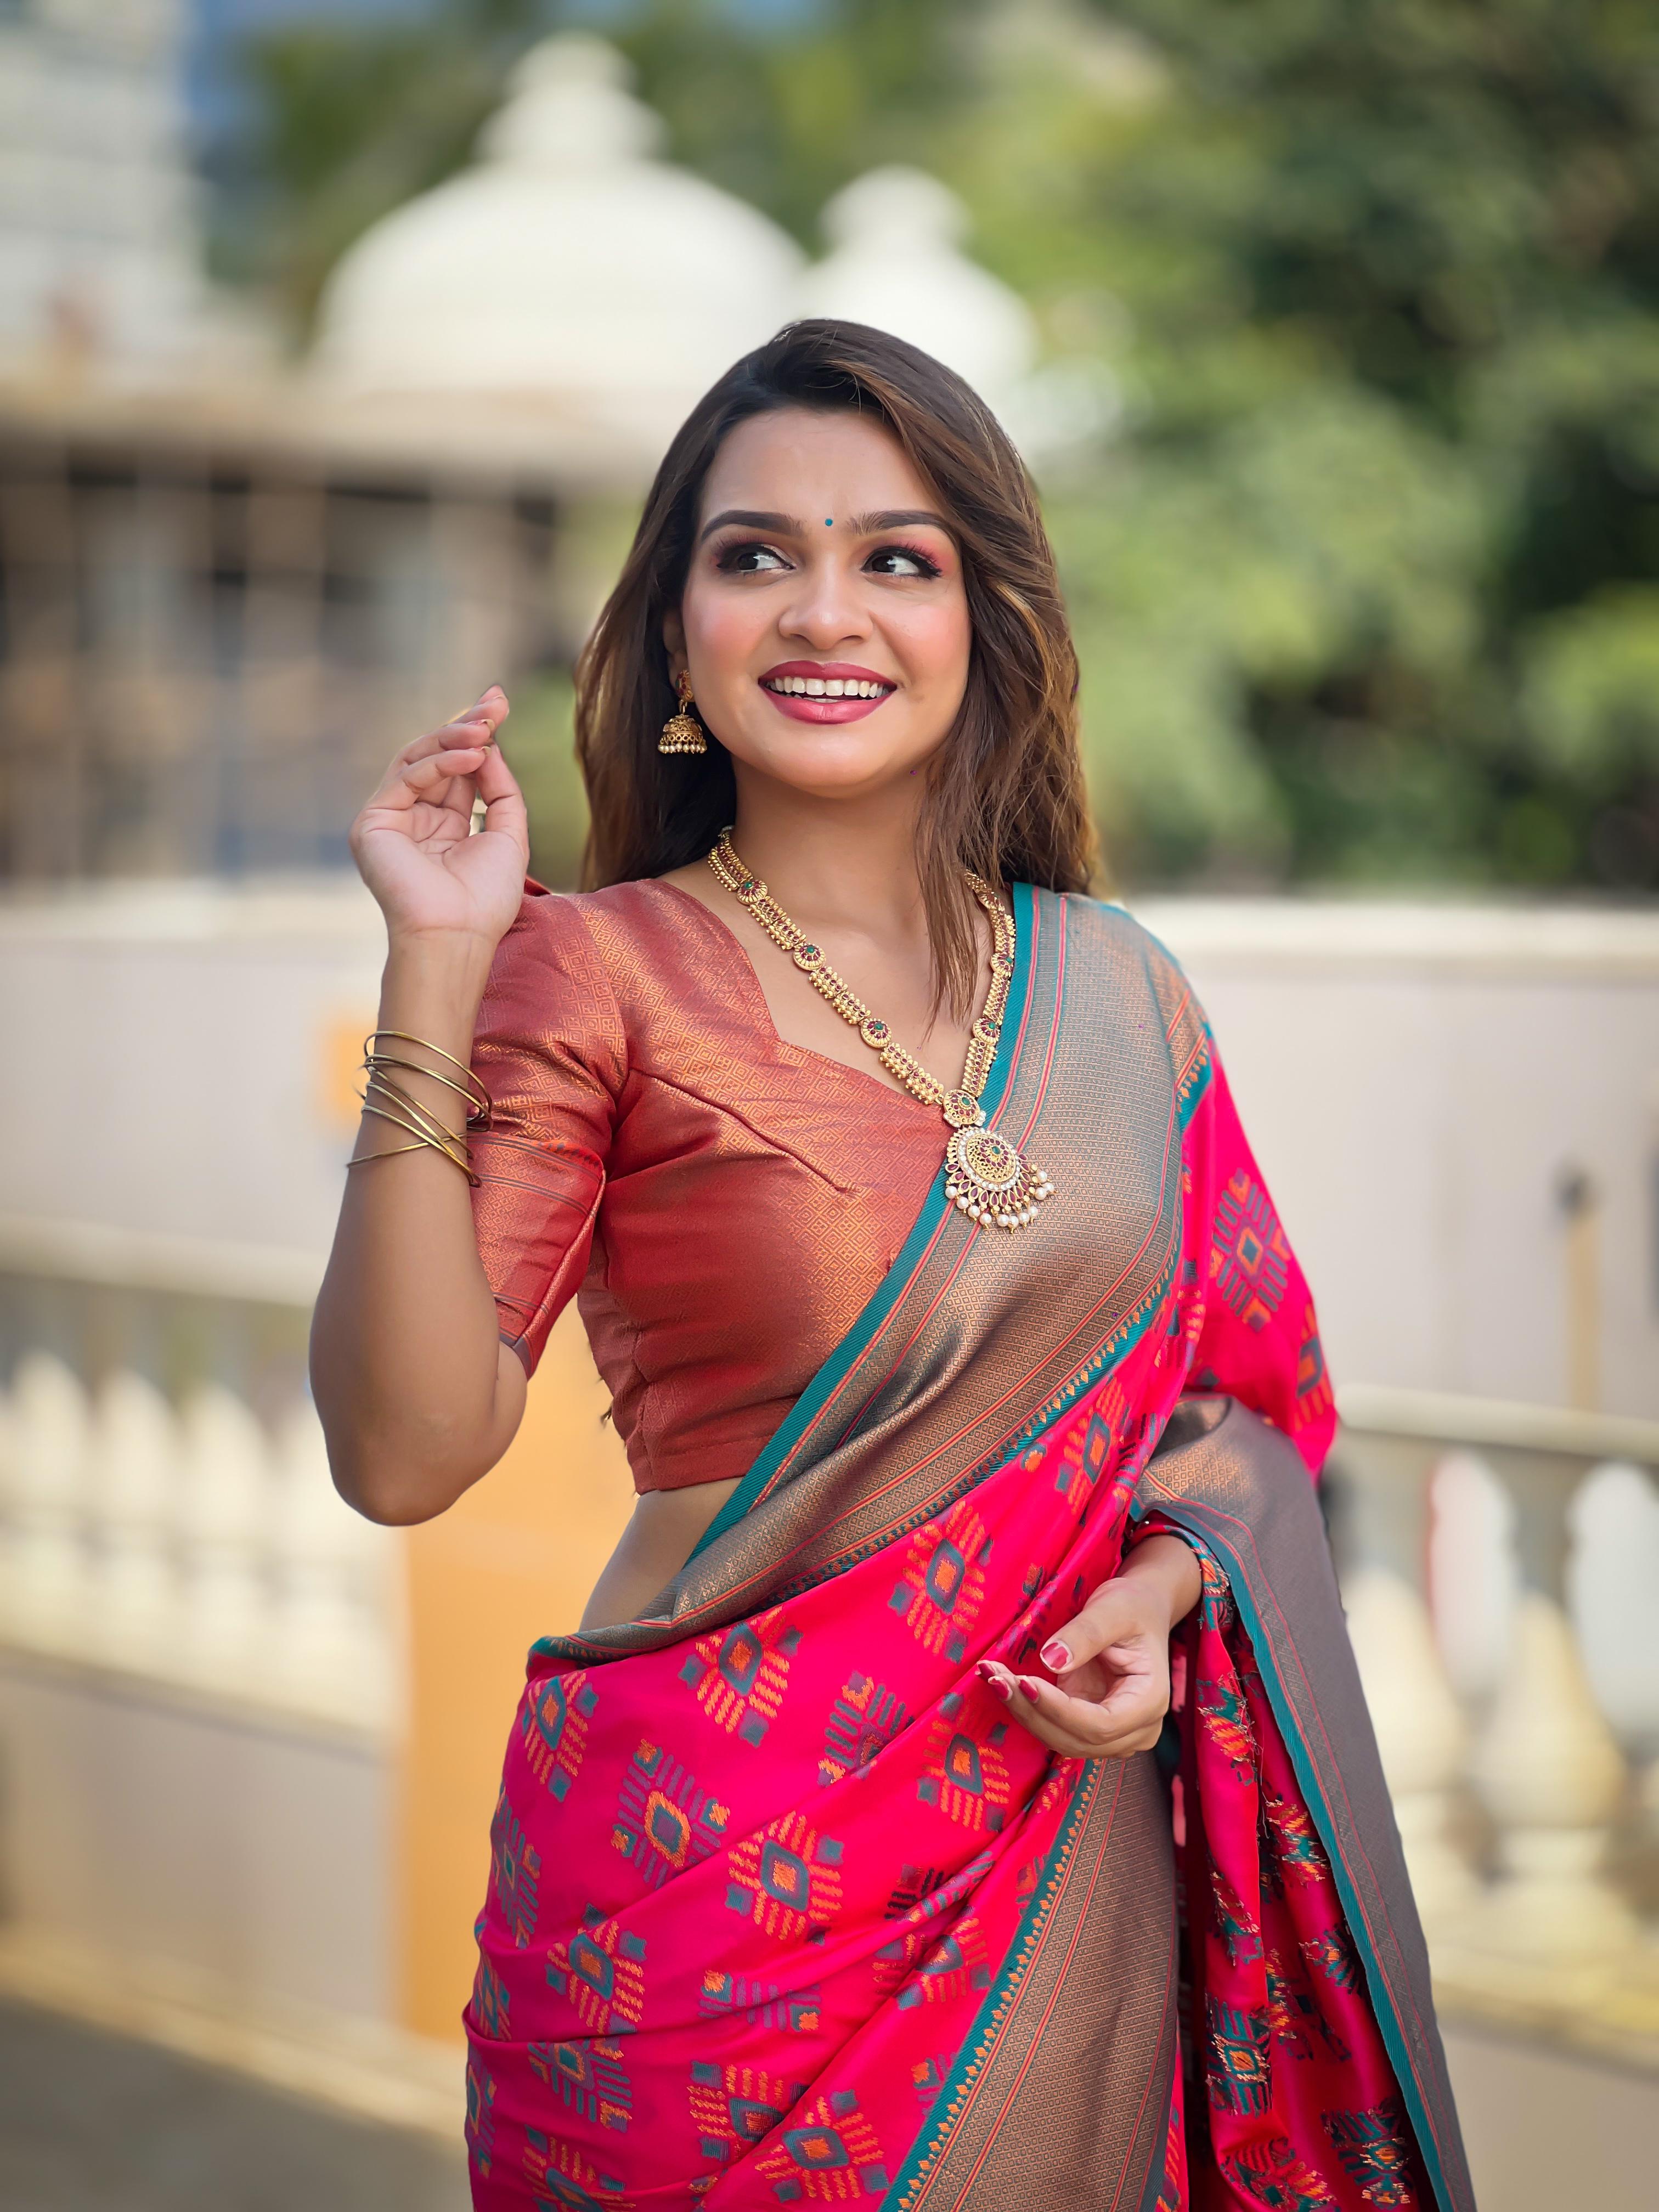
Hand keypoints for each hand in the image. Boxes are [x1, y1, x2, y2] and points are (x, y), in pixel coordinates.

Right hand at [349, 687, 529, 947]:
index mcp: (444, 825)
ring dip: (453, 738)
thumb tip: (489, 746)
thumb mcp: (507, 835)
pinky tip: (472, 756)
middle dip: (466, 725)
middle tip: (495, 702)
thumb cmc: (485, 899)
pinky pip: (406, 778)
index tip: (499, 703)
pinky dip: (439, 763)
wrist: (457, 936)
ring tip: (486, 729)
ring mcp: (391, 819)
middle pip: (436, 756)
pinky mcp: (373, 823)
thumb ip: (500, 790)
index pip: (458, 769)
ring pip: (416, 759)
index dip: (477, 735)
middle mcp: (415, 818)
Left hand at [979, 1533, 1200, 1760]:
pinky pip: (1054, 1726)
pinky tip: (1001, 1681)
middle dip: (1031, 1711)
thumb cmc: (1132, 1606)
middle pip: (1076, 1739)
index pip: (1101, 1724)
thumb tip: (1052, 1660)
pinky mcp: (1088, 1725)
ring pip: (1061, 1739)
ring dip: (1023, 1711)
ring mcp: (1112, 1733)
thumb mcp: (1114, 1609)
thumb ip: (1086, 1634)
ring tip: (992, 1676)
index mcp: (1150, 1703)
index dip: (1059, 1711)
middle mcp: (1135, 1729)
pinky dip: (1027, 1707)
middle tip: (995, 1677)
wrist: (1138, 1610)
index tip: (1024, 1682)